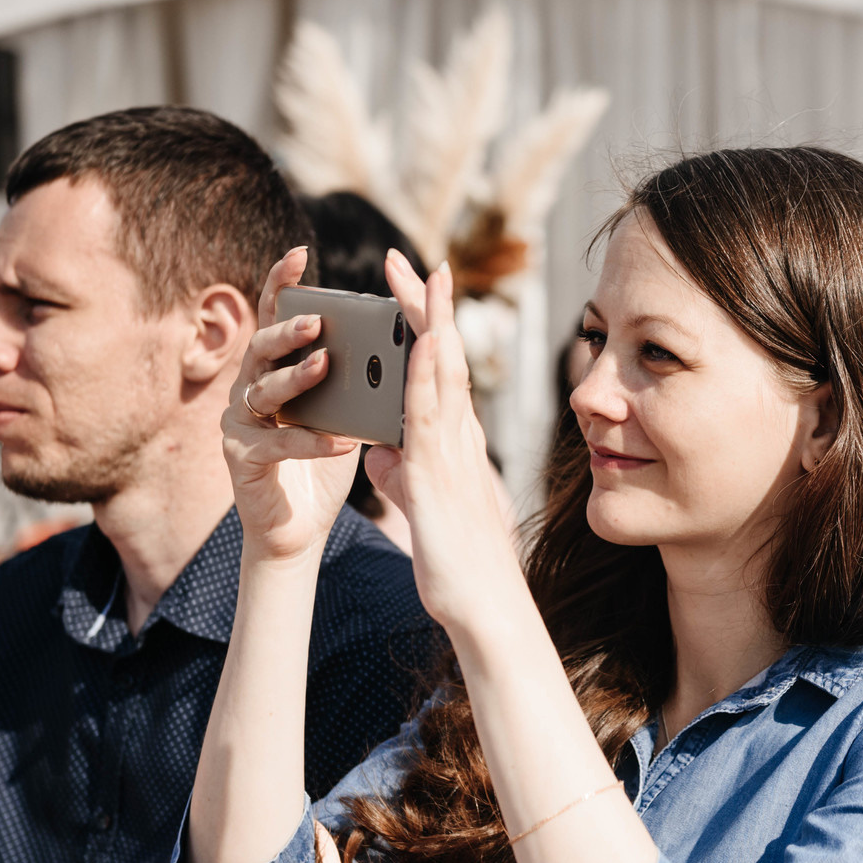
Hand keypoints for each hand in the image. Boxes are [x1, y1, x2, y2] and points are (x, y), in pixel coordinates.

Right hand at [221, 248, 360, 562]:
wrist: (299, 526)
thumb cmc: (324, 462)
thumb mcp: (345, 412)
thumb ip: (358, 379)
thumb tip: (398, 341)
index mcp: (273, 368)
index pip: (272, 315)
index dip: (281, 283)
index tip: (300, 253)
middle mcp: (249, 388)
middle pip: (262, 346)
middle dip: (289, 330)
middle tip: (318, 322)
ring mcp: (240, 422)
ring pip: (263, 389)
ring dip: (296, 376)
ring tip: (326, 365)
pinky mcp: (241, 457)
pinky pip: (276, 442)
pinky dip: (310, 441)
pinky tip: (341, 442)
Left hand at [364, 257, 522, 630]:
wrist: (483, 603)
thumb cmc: (456, 560)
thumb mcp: (417, 503)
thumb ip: (401, 471)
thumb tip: (380, 450)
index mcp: (454, 442)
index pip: (438, 369)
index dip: (427, 324)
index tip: (414, 285)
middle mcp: (460, 437)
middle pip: (442, 355)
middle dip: (425, 305)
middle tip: (406, 259)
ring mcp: (453, 451)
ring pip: (442, 371)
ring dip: (429, 319)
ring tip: (415, 275)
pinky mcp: (438, 474)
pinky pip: (432, 414)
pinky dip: (427, 372)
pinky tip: (419, 340)